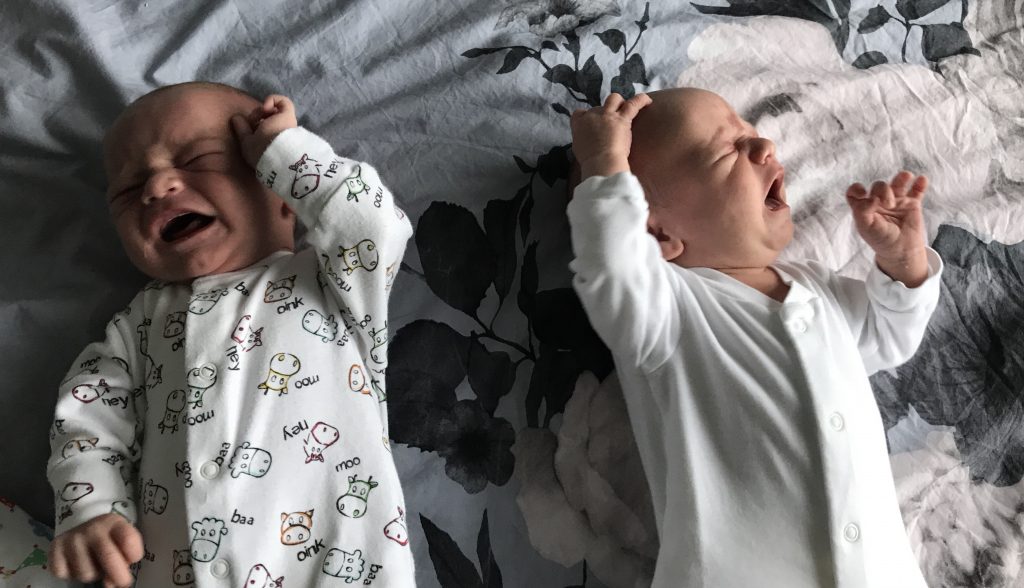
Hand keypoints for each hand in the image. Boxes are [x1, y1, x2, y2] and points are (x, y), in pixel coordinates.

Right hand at [49, 513, 143, 587]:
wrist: (80, 525)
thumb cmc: (108, 537)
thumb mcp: (122, 539)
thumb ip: (125, 557)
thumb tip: (110, 584)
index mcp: (114, 523)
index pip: (128, 539)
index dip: (134, 555)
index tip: (132, 561)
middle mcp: (92, 528)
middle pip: (109, 557)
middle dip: (118, 576)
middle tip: (121, 582)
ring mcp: (72, 539)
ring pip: (86, 573)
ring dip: (94, 575)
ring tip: (94, 564)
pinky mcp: (54, 550)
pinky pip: (65, 574)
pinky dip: (72, 575)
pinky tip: (77, 564)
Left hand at [230, 94, 298, 167]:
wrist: (277, 152)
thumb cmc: (261, 150)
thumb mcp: (247, 142)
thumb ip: (242, 130)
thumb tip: (236, 117)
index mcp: (270, 141)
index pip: (262, 128)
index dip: (252, 125)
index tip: (248, 129)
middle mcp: (280, 132)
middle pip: (266, 118)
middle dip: (256, 116)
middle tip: (252, 121)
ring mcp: (286, 123)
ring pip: (272, 111)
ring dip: (262, 110)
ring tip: (259, 115)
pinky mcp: (289, 115)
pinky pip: (283, 102)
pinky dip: (273, 100)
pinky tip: (266, 107)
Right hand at [570, 93, 651, 178]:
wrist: (601, 163)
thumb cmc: (590, 162)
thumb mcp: (579, 149)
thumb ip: (583, 140)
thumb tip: (589, 140)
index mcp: (579, 124)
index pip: (580, 113)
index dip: (586, 117)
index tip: (592, 124)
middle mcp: (593, 116)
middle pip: (598, 107)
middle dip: (603, 113)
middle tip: (609, 125)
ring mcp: (608, 116)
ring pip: (614, 99)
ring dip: (619, 102)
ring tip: (625, 108)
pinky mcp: (622, 120)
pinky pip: (633, 104)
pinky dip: (641, 100)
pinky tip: (648, 101)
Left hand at [846, 171, 929, 285]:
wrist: (901, 250)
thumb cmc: (880, 239)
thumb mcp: (865, 227)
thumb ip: (862, 210)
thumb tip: (869, 197)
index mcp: (864, 207)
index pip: (856, 192)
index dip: (857, 189)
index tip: (863, 193)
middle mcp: (879, 201)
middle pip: (878, 186)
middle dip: (883, 190)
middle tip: (888, 204)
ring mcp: (896, 201)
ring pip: (898, 183)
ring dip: (901, 178)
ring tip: (906, 176)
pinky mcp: (912, 204)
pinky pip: (917, 191)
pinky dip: (920, 184)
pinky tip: (921, 180)